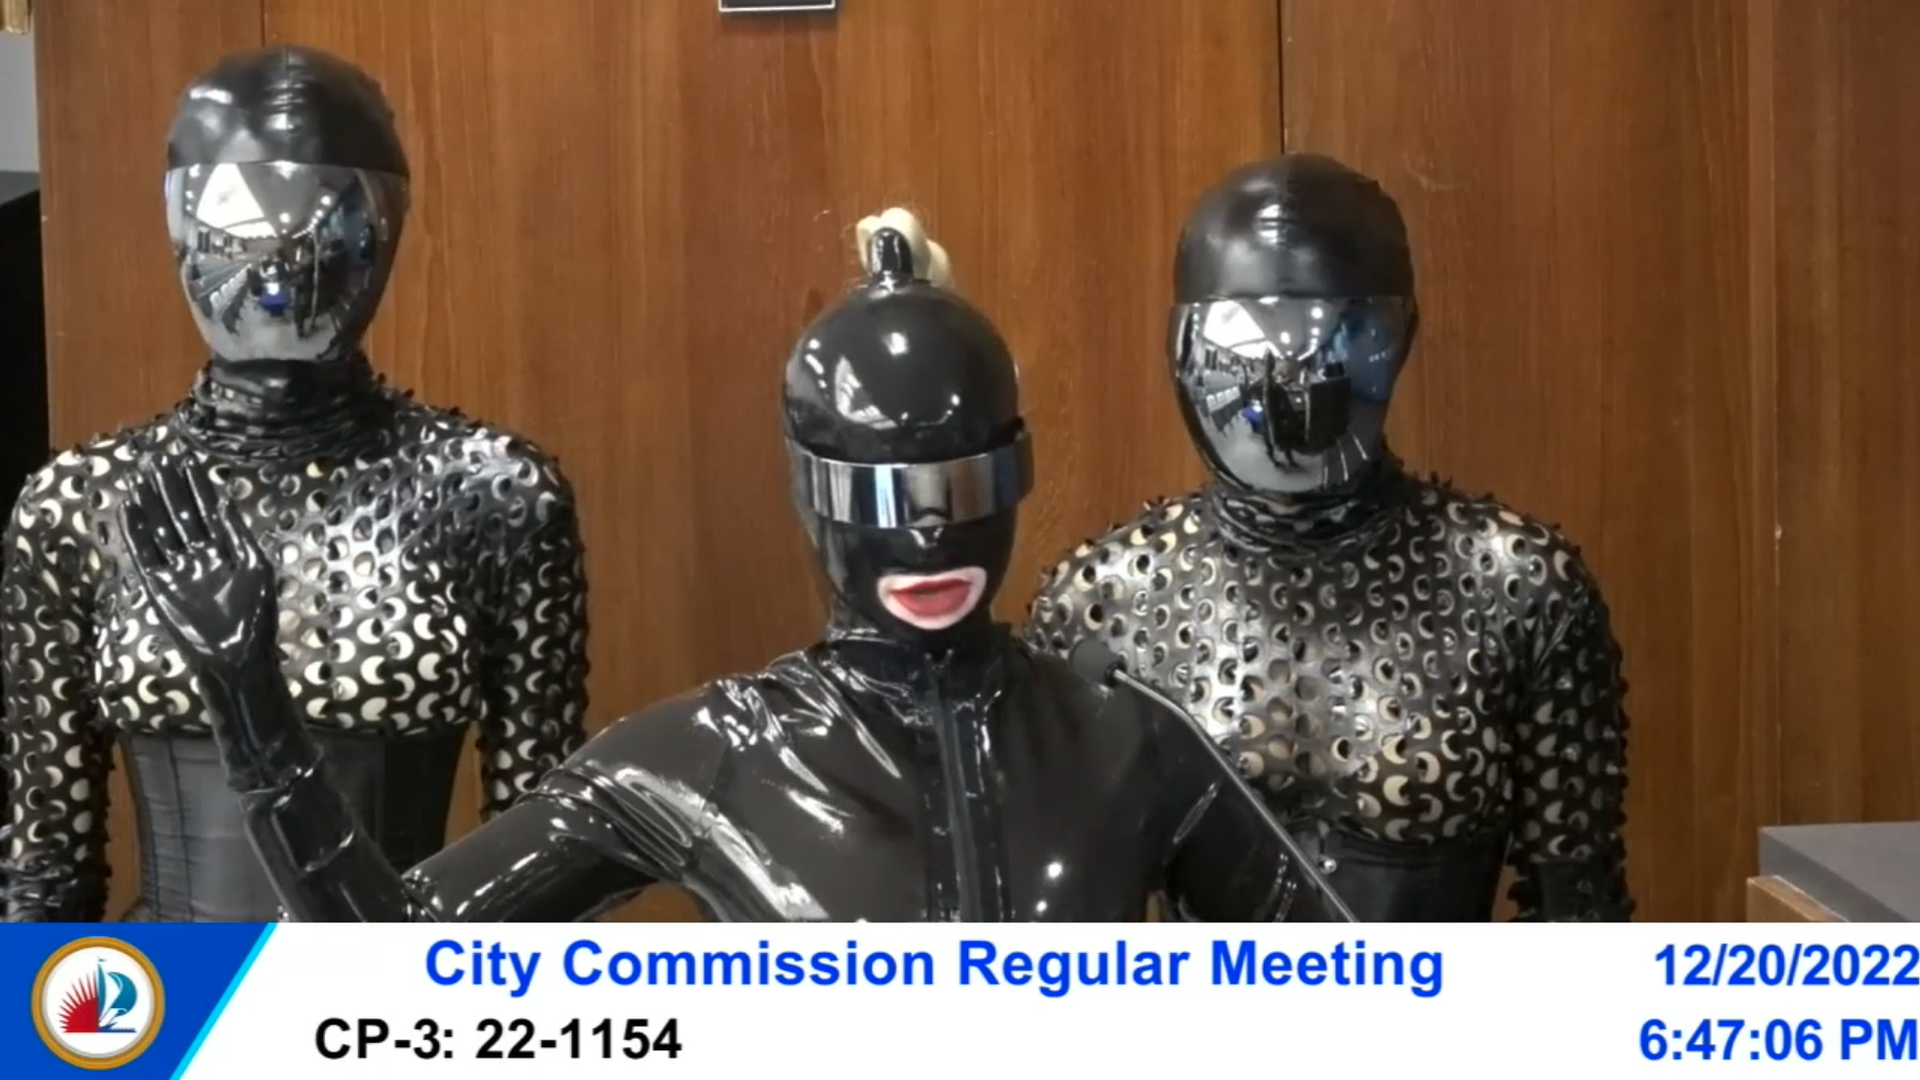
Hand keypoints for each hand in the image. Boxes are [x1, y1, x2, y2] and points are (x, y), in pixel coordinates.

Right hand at [119, 462, 275, 676]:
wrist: (235, 655)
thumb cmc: (254, 615)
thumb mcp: (254, 567)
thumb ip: (237, 534)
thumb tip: (224, 501)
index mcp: (226, 550)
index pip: (208, 511)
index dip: (197, 487)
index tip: (187, 462)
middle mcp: (199, 556)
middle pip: (181, 515)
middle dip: (171, 488)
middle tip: (159, 460)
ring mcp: (177, 569)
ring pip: (161, 529)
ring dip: (152, 504)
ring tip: (142, 477)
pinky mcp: (158, 585)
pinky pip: (145, 553)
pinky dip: (137, 531)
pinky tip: (130, 508)